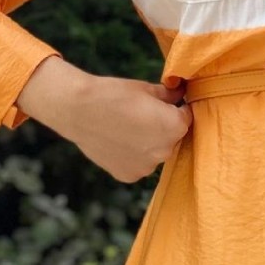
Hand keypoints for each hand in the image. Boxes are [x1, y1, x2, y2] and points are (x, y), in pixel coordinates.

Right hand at [18, 56, 192, 182]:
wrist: (78, 110)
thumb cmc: (114, 94)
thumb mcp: (147, 88)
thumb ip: (169, 95)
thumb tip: (180, 94)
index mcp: (174, 126)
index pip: (186, 118)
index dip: (176, 108)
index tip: (165, 104)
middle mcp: (164, 151)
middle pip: (172, 138)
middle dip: (163, 127)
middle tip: (142, 115)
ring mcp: (146, 167)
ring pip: (155, 152)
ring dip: (148, 143)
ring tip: (127, 127)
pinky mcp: (128, 176)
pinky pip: (139, 164)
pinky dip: (133, 155)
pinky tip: (118, 140)